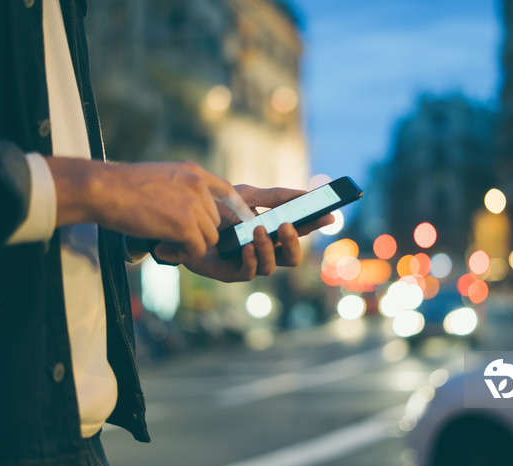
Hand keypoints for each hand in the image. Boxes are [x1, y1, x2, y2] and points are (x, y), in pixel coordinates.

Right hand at [46, 159, 253, 256]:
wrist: (103, 190)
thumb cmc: (120, 186)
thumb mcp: (159, 176)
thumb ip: (179, 187)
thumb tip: (187, 207)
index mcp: (192, 172)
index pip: (226, 189)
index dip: (237, 207)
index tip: (245, 218)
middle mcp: (198, 185)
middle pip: (215, 219)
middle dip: (199, 232)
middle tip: (175, 238)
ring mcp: (194, 205)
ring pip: (210, 236)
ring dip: (192, 244)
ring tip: (168, 244)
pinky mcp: (186, 225)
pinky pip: (199, 249)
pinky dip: (185, 254)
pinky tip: (166, 249)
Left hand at [152, 185, 334, 281]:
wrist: (184, 219)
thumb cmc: (217, 209)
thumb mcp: (248, 195)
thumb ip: (275, 196)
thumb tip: (306, 193)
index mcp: (272, 232)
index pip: (299, 231)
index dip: (315, 225)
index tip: (329, 214)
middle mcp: (264, 250)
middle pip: (292, 257)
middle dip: (294, 242)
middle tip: (288, 225)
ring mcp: (249, 263)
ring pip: (272, 266)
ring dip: (269, 248)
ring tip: (259, 230)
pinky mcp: (232, 272)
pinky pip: (249, 273)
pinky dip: (252, 259)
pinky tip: (247, 245)